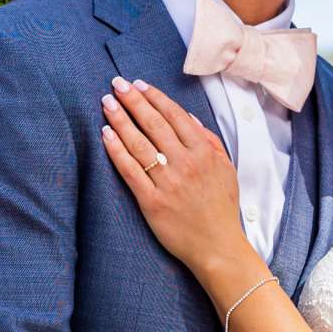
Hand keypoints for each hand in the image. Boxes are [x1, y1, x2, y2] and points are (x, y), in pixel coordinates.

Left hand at [101, 78, 245, 279]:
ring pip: (139, 143)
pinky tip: (106, 134)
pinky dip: (116, 150)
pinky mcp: (151, 201)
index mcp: (204, 153)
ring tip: (107, 103)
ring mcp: (167, 182)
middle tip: (117, 84)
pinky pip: (130, 171)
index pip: (175, 116)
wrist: (217, 247)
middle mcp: (185, 164)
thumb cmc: (221, 208)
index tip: (140, 84)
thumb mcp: (226, 169)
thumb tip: (188, 118)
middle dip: (133, 100)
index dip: (155, 98)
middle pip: (154, 124)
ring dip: (121, 119)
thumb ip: (209, 141)